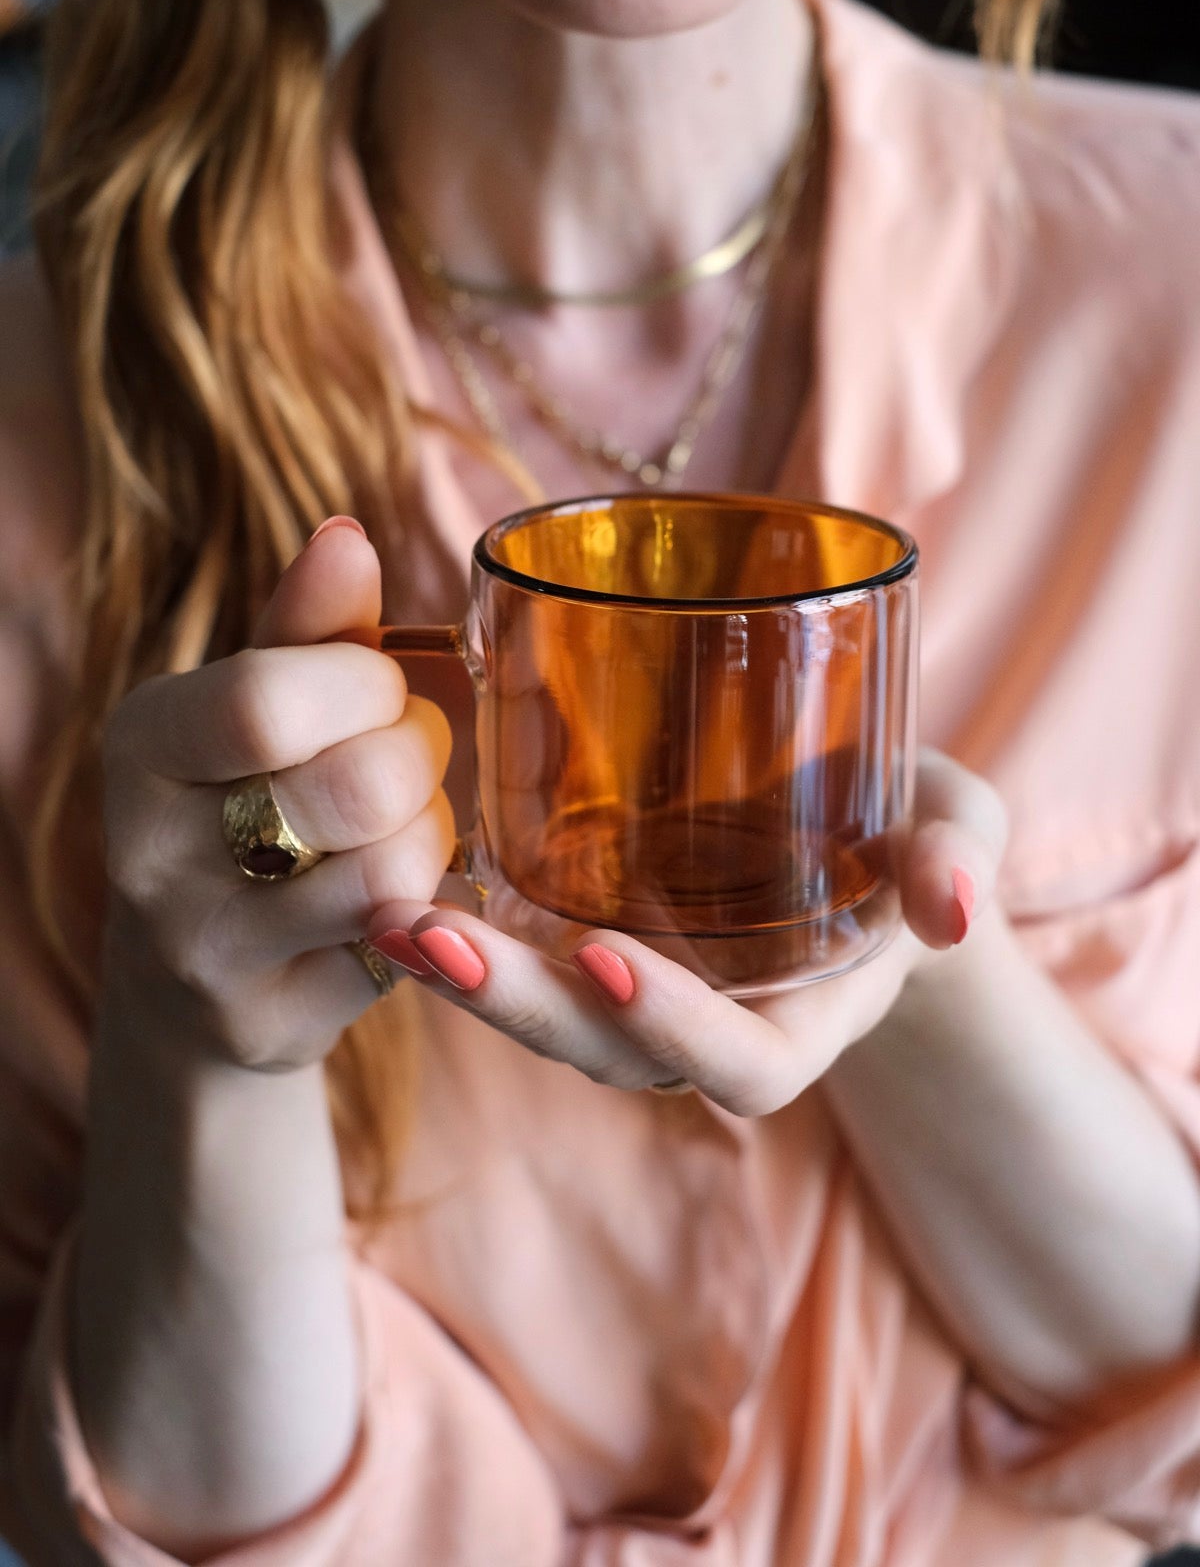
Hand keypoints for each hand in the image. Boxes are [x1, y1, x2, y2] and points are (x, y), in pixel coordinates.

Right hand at [100, 519, 457, 1069]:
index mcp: (142, 744)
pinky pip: (405, 946)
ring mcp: (206, 952)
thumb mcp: (261, 707)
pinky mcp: (271, 1022)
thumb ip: (311, 626)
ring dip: (433, 834)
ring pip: (390, 871)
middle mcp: (149, 855)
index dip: (367, 686)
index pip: (268, 701)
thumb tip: (347, 538)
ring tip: (408, 823)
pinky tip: (404, 893)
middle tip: (412, 758)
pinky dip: (431, 905)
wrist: (195, 979)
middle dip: (419, 757)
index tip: (379, 691)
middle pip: (355, 786)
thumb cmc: (246, 801)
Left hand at [367, 750, 1008, 1115]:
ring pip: (548, 1019)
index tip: (604, 956)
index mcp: (804, 1019)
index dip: (674, 1028)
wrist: (863, 834)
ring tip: (385, 919)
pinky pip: (527, 962)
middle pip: (608, 1054)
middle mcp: (711, 1024)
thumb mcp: (959, 827)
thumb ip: (960, 857)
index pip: (741, 1068)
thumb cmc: (915, 835)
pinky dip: (463, 936)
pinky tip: (391, 886)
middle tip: (430, 941)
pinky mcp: (599, 937)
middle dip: (522, 1009)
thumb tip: (950, 904)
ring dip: (467, 979)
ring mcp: (646, 989)